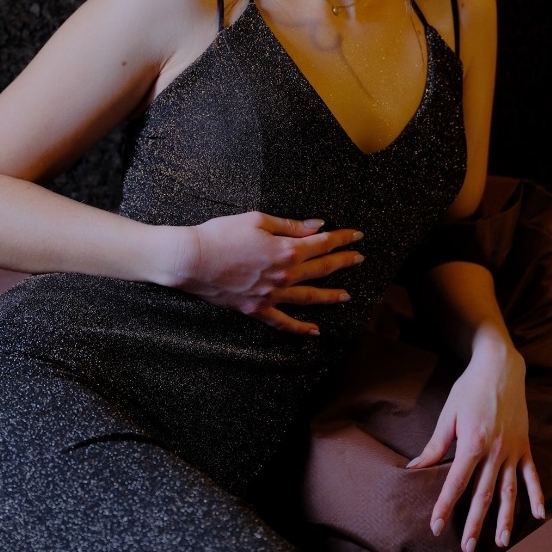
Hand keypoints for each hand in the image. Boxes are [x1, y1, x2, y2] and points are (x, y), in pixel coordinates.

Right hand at [171, 212, 364, 334]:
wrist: (191, 260)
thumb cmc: (221, 234)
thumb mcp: (257, 220)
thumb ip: (291, 225)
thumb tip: (317, 226)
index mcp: (286, 250)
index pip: (322, 244)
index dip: (342, 238)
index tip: (357, 236)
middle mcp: (284, 276)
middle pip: (322, 269)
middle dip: (343, 262)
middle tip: (359, 259)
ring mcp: (272, 296)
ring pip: (310, 298)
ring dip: (331, 296)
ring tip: (347, 296)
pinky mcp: (257, 309)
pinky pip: (284, 323)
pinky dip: (301, 329)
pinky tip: (315, 331)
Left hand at [407, 334, 544, 551]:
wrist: (499, 367)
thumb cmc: (469, 389)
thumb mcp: (448, 415)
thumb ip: (435, 446)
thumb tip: (415, 468)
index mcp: (473, 443)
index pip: (456, 482)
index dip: (445, 506)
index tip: (436, 527)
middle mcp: (496, 451)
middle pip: (484, 494)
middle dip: (474, 523)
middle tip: (466, 548)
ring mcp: (514, 450)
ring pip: (510, 491)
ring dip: (505, 518)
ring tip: (500, 543)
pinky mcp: (525, 446)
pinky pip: (532, 475)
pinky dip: (535, 496)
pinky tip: (537, 517)